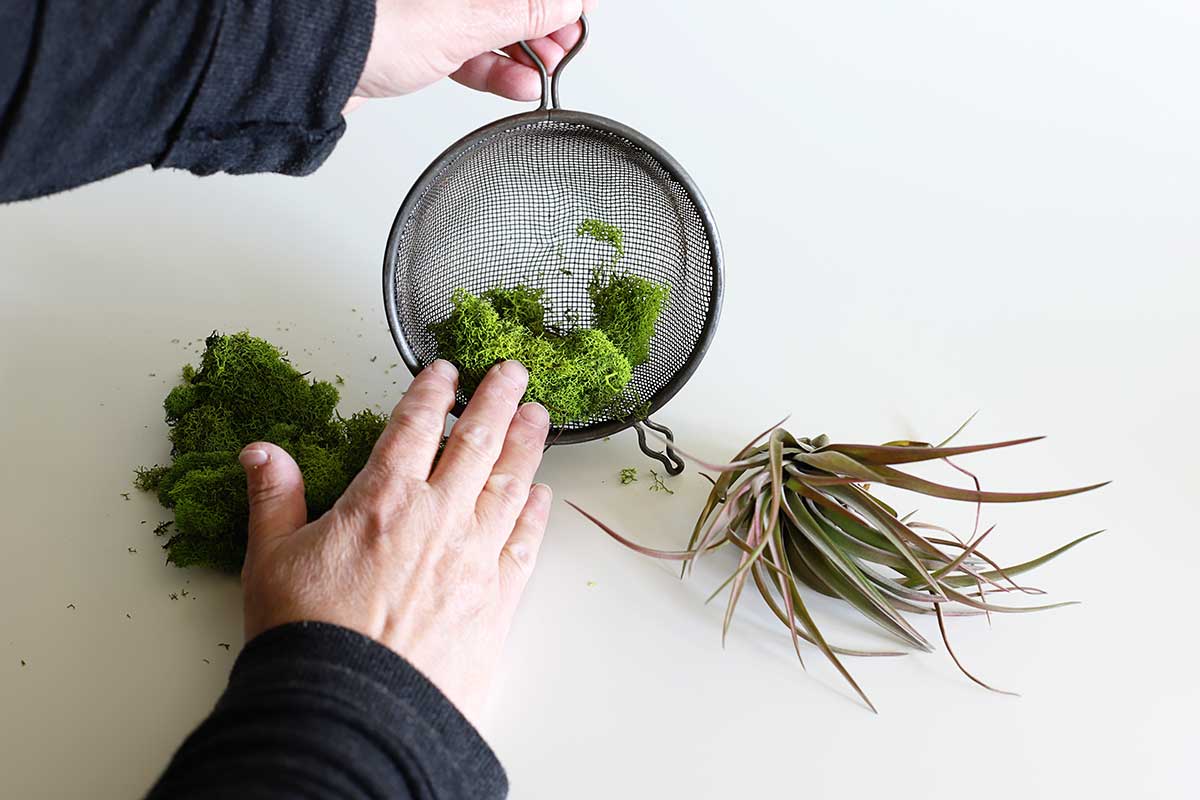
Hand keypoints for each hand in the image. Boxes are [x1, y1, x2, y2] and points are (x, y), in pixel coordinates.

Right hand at [237, 359, 551, 723]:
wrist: (354, 709)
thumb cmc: (310, 639)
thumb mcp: (272, 559)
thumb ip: (274, 498)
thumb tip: (262, 453)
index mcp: (383, 499)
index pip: (414, 427)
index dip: (432, 393)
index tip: (446, 372)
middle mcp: (438, 517)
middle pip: (477, 442)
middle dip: (497, 399)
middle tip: (513, 373)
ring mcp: (474, 556)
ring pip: (510, 482)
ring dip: (526, 444)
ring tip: (538, 416)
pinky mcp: (497, 598)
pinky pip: (524, 542)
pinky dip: (535, 514)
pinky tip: (542, 495)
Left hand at [348, 0, 598, 109]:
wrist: (311, 65)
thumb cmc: (371, 26)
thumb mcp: (467, 18)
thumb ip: (524, 10)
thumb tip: (567, 4)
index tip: (579, 16)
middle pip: (510, 0)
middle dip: (545, 24)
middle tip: (566, 48)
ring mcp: (429, 11)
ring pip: (492, 25)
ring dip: (524, 51)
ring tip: (545, 72)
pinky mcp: (416, 39)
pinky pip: (468, 50)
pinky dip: (494, 68)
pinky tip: (517, 84)